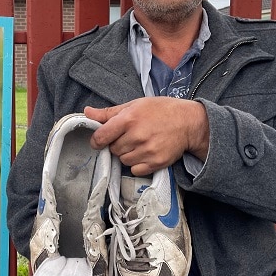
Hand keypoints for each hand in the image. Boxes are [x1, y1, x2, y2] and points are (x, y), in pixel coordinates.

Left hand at [84, 98, 208, 176]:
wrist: (188, 122)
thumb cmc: (160, 110)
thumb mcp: (134, 105)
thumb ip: (109, 112)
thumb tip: (87, 112)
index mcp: (129, 119)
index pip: (101, 137)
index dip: (97, 140)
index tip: (100, 140)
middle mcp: (137, 136)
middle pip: (113, 149)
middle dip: (117, 144)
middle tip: (130, 136)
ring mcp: (147, 151)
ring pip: (123, 160)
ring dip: (127, 154)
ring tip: (140, 143)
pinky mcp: (156, 163)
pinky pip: (135, 170)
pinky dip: (137, 164)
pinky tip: (145, 153)